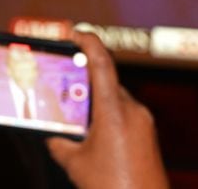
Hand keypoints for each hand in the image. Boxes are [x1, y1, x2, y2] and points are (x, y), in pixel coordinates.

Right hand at [46, 31, 168, 188]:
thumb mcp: (75, 164)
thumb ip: (60, 142)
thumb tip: (50, 131)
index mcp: (114, 111)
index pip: (101, 62)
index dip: (87, 41)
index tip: (74, 33)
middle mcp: (132, 110)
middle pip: (105, 81)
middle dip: (82, 81)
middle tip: (61, 82)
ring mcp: (144, 122)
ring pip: (114, 98)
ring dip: (94, 102)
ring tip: (72, 116)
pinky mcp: (148, 134)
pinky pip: (123, 114)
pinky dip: (105, 116)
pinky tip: (91, 135)